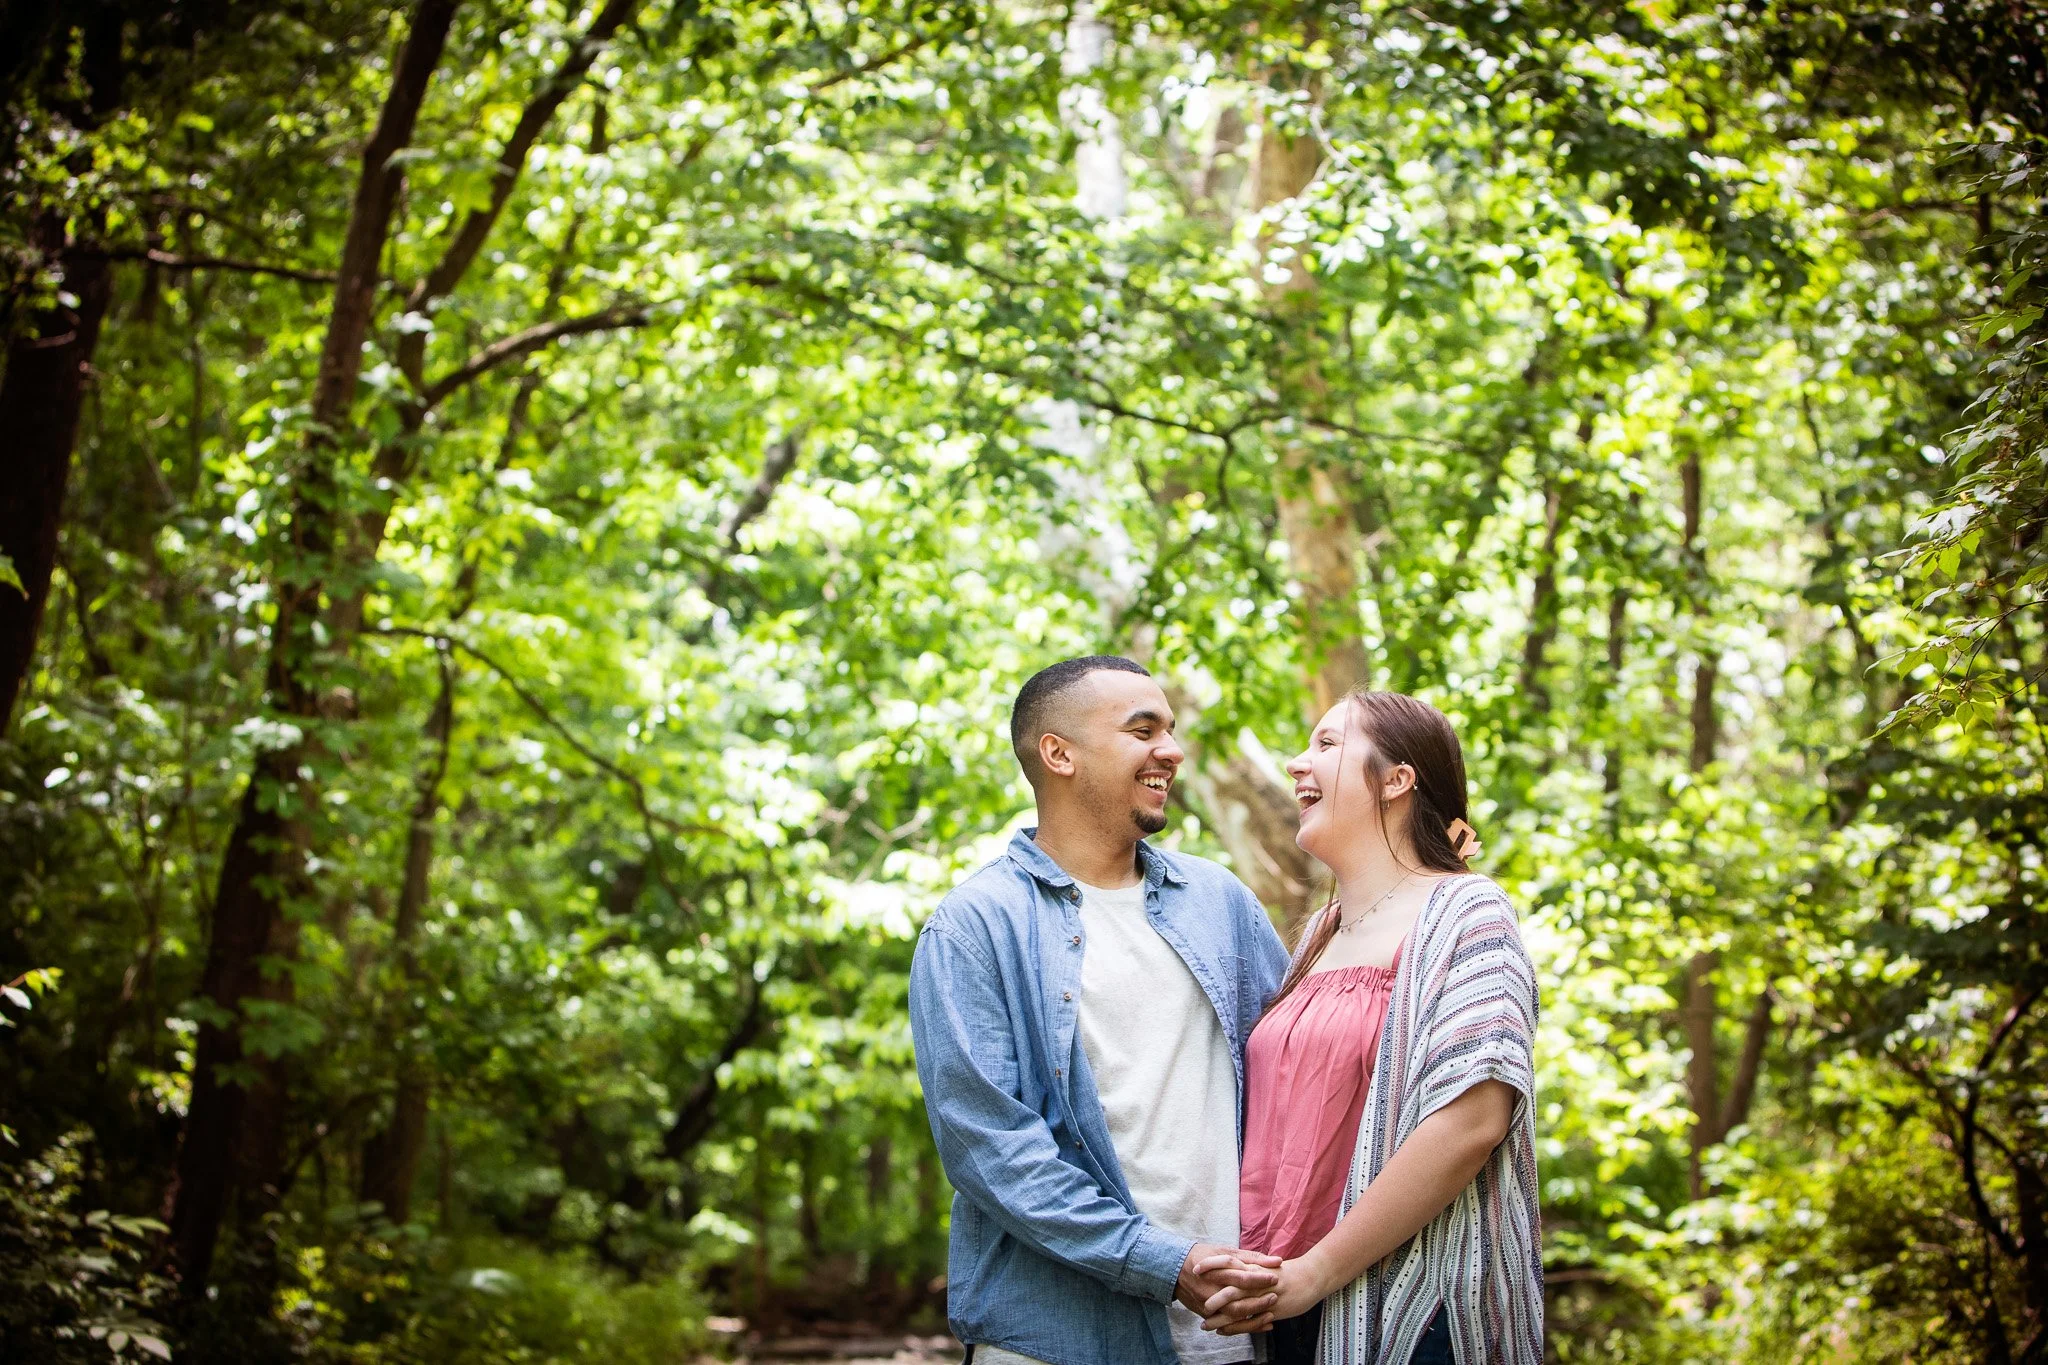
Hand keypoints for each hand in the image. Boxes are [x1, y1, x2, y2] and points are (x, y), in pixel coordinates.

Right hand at [1176, 1243, 1280, 1329]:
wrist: (1174, 1269)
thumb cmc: (1203, 1256)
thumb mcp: (1224, 1250)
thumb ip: (1251, 1257)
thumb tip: (1277, 1261)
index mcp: (1215, 1271)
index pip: (1240, 1277)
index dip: (1259, 1278)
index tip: (1275, 1277)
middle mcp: (1210, 1290)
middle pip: (1237, 1302)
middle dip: (1258, 1301)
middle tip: (1274, 1296)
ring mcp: (1207, 1305)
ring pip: (1232, 1317)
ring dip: (1253, 1317)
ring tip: (1270, 1313)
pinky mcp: (1206, 1315)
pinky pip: (1227, 1325)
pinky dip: (1245, 1327)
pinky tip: (1261, 1324)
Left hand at [1200, 1251, 1331, 1333]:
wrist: (1310, 1277)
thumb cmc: (1285, 1271)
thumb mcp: (1263, 1265)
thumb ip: (1247, 1267)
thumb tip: (1229, 1267)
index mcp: (1253, 1267)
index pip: (1228, 1262)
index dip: (1211, 1265)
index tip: (1195, 1269)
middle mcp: (1257, 1281)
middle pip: (1230, 1287)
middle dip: (1212, 1295)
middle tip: (1195, 1301)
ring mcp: (1263, 1296)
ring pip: (1238, 1307)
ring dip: (1220, 1317)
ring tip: (1204, 1324)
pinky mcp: (1271, 1310)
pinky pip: (1250, 1320)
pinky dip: (1235, 1327)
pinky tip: (1222, 1331)